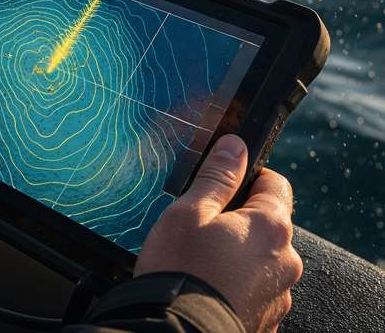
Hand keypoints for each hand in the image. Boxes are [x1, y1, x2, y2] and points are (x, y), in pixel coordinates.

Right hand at [135, 135, 302, 332]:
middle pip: (268, 225)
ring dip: (240, 256)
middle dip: (240, 221)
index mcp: (270, 227)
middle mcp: (285, 261)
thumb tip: (235, 147)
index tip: (223, 184)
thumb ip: (216, 178)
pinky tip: (208, 287)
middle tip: (202, 228)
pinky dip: (237, 286)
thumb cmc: (180, 270)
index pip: (276, 184)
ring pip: (262, 261)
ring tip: (201, 263)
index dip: (249, 177)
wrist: (176, 332)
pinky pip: (256, 291)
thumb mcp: (188, 213)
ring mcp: (279, 295)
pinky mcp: (266, 320)